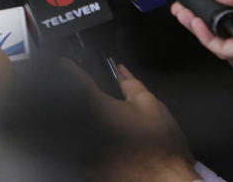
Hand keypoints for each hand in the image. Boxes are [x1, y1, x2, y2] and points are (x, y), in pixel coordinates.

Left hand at [61, 60, 196, 181]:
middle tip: (89, 95)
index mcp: (99, 108)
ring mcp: (83, 150)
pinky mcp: (87, 166)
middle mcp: (85, 129)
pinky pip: (77, 146)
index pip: (75, 80)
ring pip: (70, 126)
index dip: (69, 68)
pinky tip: (99, 138)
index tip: (66, 63)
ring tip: (99, 120)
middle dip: (73, 95)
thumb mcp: (150, 104)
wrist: (166, 181)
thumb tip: (120, 70)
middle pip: (67, 104)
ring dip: (78, 118)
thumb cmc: (160, 144)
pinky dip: (82, 137)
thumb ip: (131, 84)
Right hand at [170, 0, 232, 57]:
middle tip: (180, 8)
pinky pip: (224, 47)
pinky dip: (207, 38)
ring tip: (182, 14)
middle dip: (196, 15)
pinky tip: (196, 23)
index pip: (228, 6)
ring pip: (218, 37)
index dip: (208, 2)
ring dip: (197, 27)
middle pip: (219, 23)